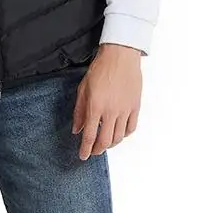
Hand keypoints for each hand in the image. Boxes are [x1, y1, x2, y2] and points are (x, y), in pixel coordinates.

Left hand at [72, 44, 142, 159]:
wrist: (120, 57)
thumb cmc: (100, 69)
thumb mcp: (83, 88)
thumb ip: (79, 111)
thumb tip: (77, 129)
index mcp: (95, 106)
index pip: (89, 135)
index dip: (85, 148)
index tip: (83, 156)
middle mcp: (111, 112)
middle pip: (105, 140)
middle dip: (97, 149)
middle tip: (93, 151)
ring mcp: (125, 111)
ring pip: (119, 137)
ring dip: (111, 144)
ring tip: (104, 144)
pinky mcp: (135, 108)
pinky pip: (131, 128)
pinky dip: (124, 135)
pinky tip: (119, 134)